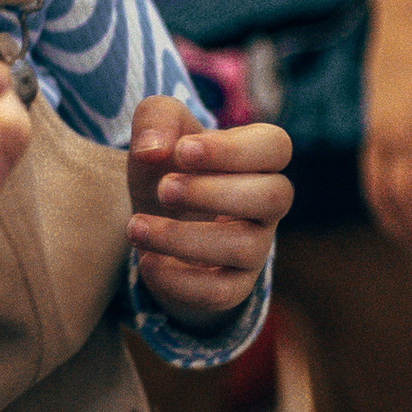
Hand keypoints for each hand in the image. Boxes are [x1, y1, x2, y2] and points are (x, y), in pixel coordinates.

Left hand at [127, 97, 291, 318]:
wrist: (157, 221)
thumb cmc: (167, 168)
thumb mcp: (157, 133)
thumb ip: (155, 119)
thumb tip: (152, 150)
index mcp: (258, 159)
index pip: (275, 146)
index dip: (233, 149)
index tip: (182, 151)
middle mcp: (267, 204)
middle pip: (275, 196)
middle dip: (214, 193)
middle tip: (163, 190)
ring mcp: (256, 247)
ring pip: (247, 247)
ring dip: (184, 238)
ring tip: (136, 227)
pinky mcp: (234, 286)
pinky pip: (223, 292)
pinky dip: (181, 281)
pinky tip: (147, 262)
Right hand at [362, 0, 411, 245]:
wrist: (409, 11)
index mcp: (407, 138)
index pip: (408, 198)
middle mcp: (382, 138)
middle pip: (382, 199)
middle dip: (403, 228)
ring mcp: (373, 126)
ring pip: (371, 183)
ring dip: (389, 211)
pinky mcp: (373, 114)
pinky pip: (371, 164)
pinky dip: (382, 187)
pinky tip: (402, 188)